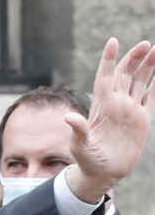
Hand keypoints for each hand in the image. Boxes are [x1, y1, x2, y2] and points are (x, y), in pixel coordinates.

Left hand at [65, 38, 154, 202]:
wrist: (102, 172)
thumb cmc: (87, 159)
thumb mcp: (80, 145)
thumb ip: (78, 130)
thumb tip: (68, 117)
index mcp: (101, 106)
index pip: (105, 77)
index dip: (109, 60)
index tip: (113, 41)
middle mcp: (116, 104)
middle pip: (125, 74)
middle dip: (134, 58)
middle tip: (146, 45)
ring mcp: (129, 110)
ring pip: (140, 82)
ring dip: (148, 66)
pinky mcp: (141, 120)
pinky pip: (151, 98)